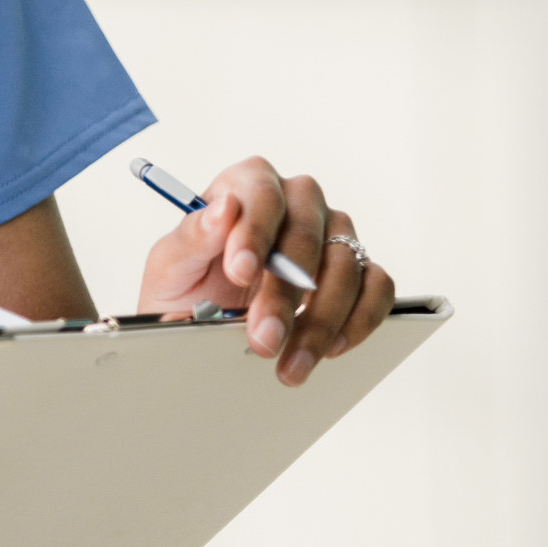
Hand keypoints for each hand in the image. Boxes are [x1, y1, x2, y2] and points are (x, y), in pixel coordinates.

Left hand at [136, 155, 396, 386]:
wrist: (198, 321)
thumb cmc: (185, 283)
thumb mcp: (170, 264)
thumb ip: (193, 237)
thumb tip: (223, 209)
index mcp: (247, 184)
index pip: (261, 194)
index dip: (254, 233)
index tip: (240, 273)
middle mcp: (297, 201)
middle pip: (306, 234)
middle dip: (284, 293)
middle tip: (263, 338)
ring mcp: (332, 233)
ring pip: (345, 265)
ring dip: (321, 320)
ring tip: (291, 362)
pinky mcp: (357, 268)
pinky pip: (377, 286)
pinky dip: (360, 319)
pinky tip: (331, 348)